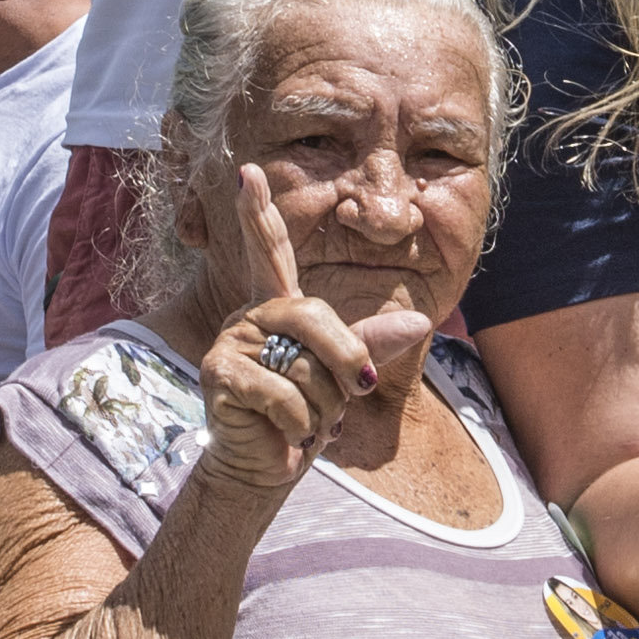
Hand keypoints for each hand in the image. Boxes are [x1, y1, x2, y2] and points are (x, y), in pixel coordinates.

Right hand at [190, 164, 373, 492]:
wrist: (268, 467)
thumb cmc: (305, 417)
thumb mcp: (343, 378)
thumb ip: (372, 343)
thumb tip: (419, 321)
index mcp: (280, 306)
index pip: (269, 249)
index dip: (258, 212)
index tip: (246, 171)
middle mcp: (252, 314)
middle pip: (317, 317)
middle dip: (347, 364)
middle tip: (352, 396)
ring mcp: (232, 341)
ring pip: (306, 365)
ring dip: (321, 408)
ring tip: (302, 420)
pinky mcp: (219, 374)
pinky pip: (284, 395)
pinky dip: (299, 425)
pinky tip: (284, 432)